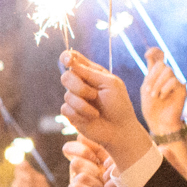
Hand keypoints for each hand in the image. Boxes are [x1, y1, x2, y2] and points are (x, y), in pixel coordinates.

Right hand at [58, 50, 154, 169]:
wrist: (119, 129)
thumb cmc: (119, 105)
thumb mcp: (110, 84)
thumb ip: (90, 73)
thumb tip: (71, 62)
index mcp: (91, 73)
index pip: (73, 59)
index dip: (67, 57)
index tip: (68, 60)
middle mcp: (81, 84)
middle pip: (66, 77)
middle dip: (79, 86)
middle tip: (94, 95)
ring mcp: (75, 99)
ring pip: (67, 95)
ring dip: (83, 104)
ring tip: (97, 112)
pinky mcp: (71, 113)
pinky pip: (66, 109)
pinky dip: (80, 114)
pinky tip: (91, 118)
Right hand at [64, 137, 117, 186]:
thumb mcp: (115, 164)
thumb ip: (102, 150)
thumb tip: (80, 136)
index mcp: (89, 161)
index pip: (75, 144)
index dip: (84, 145)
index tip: (98, 154)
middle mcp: (79, 172)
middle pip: (70, 149)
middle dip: (88, 156)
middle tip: (100, 169)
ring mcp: (75, 186)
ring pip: (75, 165)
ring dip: (93, 175)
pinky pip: (74, 186)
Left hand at [140, 48, 186, 136]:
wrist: (159, 122)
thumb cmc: (151, 107)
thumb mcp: (146, 88)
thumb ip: (149, 72)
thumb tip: (149, 54)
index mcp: (157, 74)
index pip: (159, 57)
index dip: (155, 51)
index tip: (147, 54)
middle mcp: (167, 76)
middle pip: (162, 64)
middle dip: (152, 77)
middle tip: (148, 91)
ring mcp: (176, 81)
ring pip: (168, 71)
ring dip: (158, 83)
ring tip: (154, 96)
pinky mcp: (182, 88)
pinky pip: (174, 80)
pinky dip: (165, 88)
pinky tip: (162, 97)